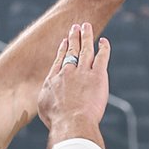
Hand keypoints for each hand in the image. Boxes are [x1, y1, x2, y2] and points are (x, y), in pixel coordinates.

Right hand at [38, 23, 110, 147]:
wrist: (71, 122)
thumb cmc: (57, 120)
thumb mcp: (44, 108)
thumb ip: (47, 99)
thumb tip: (49, 101)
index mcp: (54, 79)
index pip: (60, 60)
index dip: (63, 49)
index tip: (65, 42)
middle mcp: (67, 72)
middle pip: (71, 51)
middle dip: (74, 38)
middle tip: (76, 27)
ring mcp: (83, 72)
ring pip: (85, 50)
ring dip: (86, 36)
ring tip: (87, 26)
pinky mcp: (98, 76)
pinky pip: (102, 57)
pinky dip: (103, 48)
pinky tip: (104, 41)